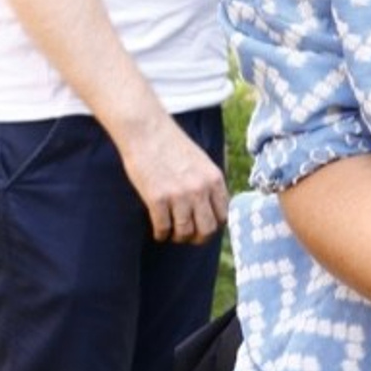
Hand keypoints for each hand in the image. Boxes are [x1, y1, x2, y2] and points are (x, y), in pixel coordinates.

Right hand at [117, 110, 228, 244]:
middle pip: (208, 229)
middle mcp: (200, 189)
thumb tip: (212, 210)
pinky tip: (158, 232)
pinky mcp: (157, 198)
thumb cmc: (173, 146)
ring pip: (185, 232)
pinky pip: (163, 228)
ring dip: (178, 237)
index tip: (202, 227)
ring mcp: (179, 195)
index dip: (214, 226)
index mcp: (215, 180)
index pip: (223, 216)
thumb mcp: (202, 163)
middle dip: (198, 238)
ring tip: (171, 234)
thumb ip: (208, 185)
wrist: (147, 132)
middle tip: (187, 237)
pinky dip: (161, 234)